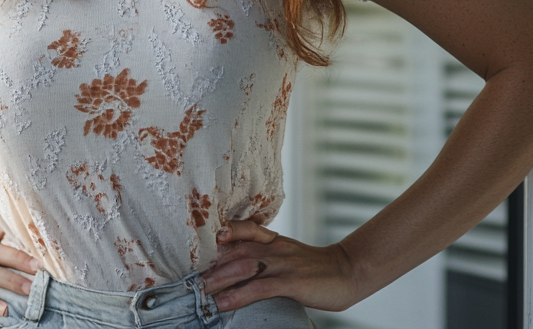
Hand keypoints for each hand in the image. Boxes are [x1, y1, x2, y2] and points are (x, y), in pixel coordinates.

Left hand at [200, 220, 360, 312]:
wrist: (348, 271)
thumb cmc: (313, 266)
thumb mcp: (285, 253)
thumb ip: (261, 253)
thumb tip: (231, 264)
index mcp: (269, 239)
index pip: (237, 229)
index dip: (214, 233)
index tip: (191, 243)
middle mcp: (272, 247)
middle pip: (232, 251)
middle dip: (207, 264)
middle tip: (185, 276)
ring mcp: (281, 263)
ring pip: (241, 267)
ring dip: (216, 280)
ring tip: (198, 292)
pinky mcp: (291, 281)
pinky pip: (259, 287)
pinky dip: (239, 295)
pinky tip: (223, 303)